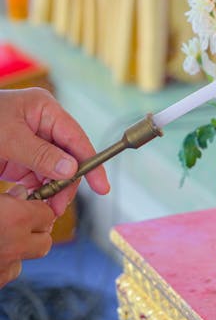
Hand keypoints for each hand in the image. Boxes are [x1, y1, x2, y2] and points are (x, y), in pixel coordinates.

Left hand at [0, 88, 109, 215]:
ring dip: (52, 190)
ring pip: (54, 170)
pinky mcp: (19, 157)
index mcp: (45, 110)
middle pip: (68, 157)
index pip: (76, 138)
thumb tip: (71, 170)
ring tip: (45, 209)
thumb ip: (40, 154)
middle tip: (58, 207)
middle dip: (66, 183)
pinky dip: (37, 190)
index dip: (91, 164)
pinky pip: (36, 176)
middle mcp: (42, 124)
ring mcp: (31, 141)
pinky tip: (33, 202)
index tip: (101, 188)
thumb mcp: (7, 138)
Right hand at [0, 185, 54, 287]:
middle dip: (35, 231)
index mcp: (13, 219)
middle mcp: (15, 245)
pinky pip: (10, 272)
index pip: (48, 214)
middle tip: (16, 224)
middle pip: (45, 240)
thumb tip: (20, 194)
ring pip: (29, 258)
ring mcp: (6, 267)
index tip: (27, 206)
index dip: (38, 209)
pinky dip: (5, 264)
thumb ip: (6, 199)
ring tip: (2, 239)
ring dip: (21, 249)